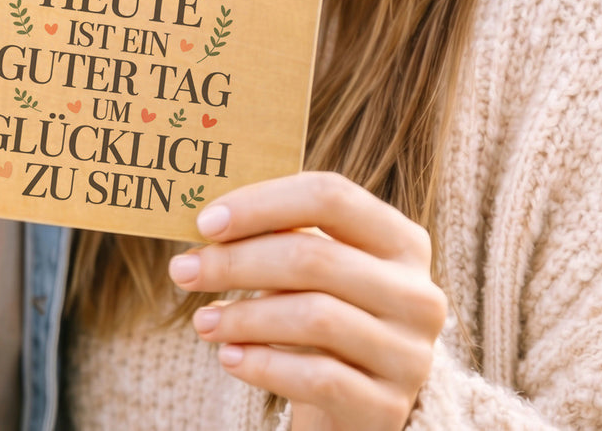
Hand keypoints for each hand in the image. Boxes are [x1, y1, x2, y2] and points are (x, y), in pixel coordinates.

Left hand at [167, 171, 445, 430]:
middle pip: (315, 257)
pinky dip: (264, 365)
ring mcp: (409, 353)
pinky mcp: (387, 406)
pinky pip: (318, 378)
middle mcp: (417, 292)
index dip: (262, 203)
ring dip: (244, 316)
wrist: (357, 401)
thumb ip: (280, 235)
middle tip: (184, 270)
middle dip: (237, 262)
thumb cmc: (324, 312)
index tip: (206, 221)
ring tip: (202, 320)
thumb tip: (208, 219)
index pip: (330, 196)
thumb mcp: (316, 268)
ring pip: (315, 317)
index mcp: (401, 239)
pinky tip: (229, 357)